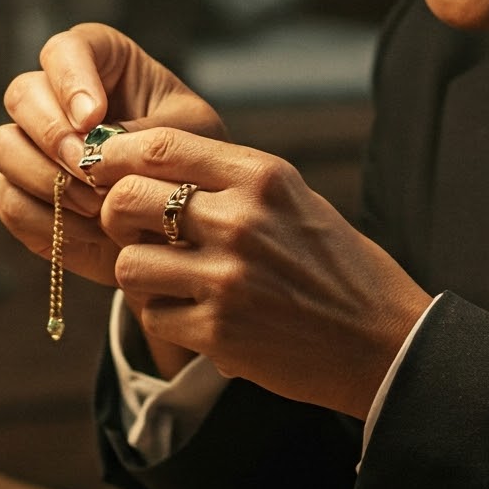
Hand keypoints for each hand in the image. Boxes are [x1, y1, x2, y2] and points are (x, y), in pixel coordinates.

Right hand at [0, 25, 226, 294]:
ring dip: (45, 178)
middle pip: (22, 94)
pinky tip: (89, 231)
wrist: (181, 225)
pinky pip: (8, 199)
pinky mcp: (20, 192)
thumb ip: (145, 134)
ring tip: (98, 207)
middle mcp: (55, 97)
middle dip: (53, 136)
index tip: (93, 119)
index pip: (66, 51)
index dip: (71, 81)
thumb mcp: (190, 137)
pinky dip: (46, 219)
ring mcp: (31, 145)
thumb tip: (93, 149)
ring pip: (2, 145)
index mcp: (100, 64)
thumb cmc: (191, 163)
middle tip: (91, 172)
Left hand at [89, 126, 430, 417]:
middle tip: (135, 231)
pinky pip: (152, 315)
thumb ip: (227, 179)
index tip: (105, 169)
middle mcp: (241, 221)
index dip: (116, 156)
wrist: (382, 342)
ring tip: (172, 280)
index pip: (159, 146)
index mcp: (262, 177)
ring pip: (129, 263)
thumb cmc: (335, 266)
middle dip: (117, 217)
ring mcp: (227, 278)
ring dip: (140, 273)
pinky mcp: (218, 331)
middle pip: (126, 201)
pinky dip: (166, 317)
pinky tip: (199, 315)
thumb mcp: (293, 200)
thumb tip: (141, 160)